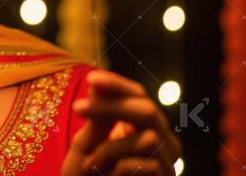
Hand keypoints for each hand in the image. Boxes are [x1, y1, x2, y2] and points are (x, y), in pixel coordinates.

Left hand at [61, 70, 181, 175]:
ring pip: (147, 137)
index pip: (139, 95)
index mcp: (145, 126)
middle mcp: (163, 140)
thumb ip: (97, 118)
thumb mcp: (88, 145)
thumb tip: (97, 84)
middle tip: (77, 109)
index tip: (92, 79)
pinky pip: (148, 164)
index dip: (117, 84)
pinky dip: (120, 168)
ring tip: (87, 164)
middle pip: (147, 110)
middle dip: (110, 106)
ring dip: (109, 149)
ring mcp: (168, 162)